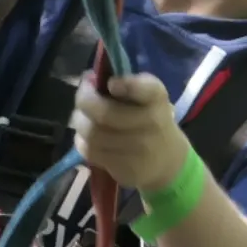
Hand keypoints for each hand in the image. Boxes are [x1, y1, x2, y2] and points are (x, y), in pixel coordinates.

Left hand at [70, 71, 190, 192]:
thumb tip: (91, 79)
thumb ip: (126, 84)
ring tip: (81, 116)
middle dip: (84, 100)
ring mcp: (137, 149)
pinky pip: (91, 152)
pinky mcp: (123, 168)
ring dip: (80, 121)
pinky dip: (82, 141)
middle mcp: (150, 124)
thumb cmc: (151, 121)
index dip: (126, 85)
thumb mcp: (149, 98)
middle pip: (105, 113)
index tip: (111, 83)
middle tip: (83, 95)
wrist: (167, 161)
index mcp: (156, 99)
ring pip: (93, 133)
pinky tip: (86, 136)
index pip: (146, 90)